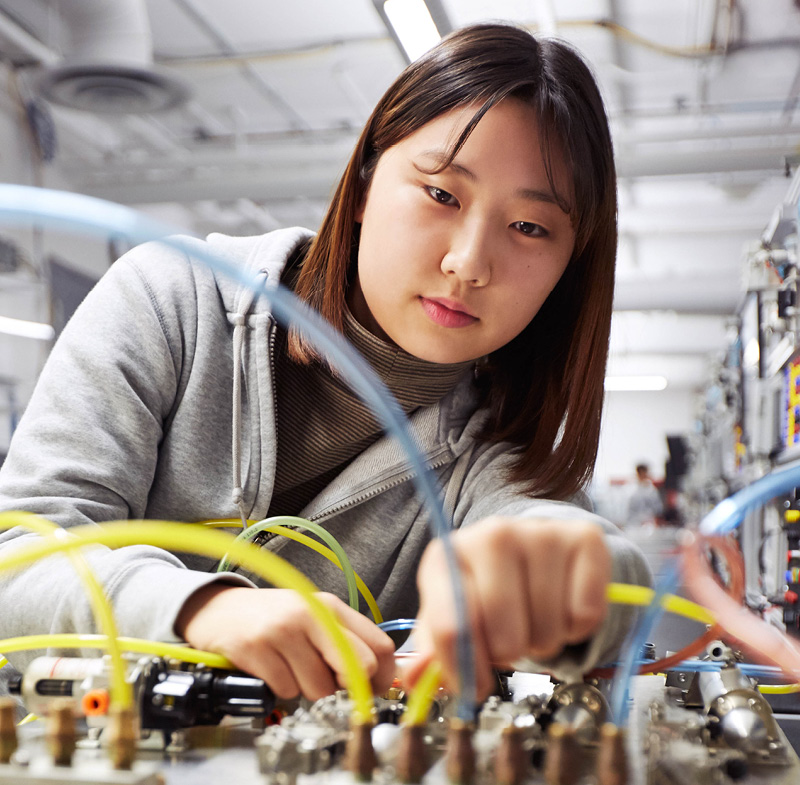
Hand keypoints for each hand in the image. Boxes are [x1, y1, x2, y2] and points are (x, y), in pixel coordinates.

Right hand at [175, 586, 394, 699]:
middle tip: (331, 686)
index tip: (373, 690)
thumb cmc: (273, 619)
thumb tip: (377, 679)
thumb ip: (344, 641)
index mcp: (331, 607)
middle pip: (357, 668)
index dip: (383, 677)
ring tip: (292, 669)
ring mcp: (282, 631)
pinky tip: (271, 670)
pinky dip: (281, 690)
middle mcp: (310, 615)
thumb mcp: (314, 618)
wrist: (220, 611)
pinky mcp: (256, 649)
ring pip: (320, 688)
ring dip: (307, 690)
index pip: (379, 645)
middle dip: (347, 688)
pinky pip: (285, 691)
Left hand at [403, 516, 610, 697]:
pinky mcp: (583, 538)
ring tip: (534, 616)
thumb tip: (414, 678)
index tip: (476, 685)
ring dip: (544, 640)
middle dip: (509, 652)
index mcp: (446, 556)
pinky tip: (562, 605)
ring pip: (548, 630)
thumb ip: (431, 652)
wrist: (529, 550)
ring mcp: (539, 533)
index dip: (465, 669)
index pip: (451, 627)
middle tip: (509, 634)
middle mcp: (491, 535)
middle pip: (504, 637)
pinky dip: (578, 628)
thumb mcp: (448, 616)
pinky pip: (586, 615)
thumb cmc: (483, 590)